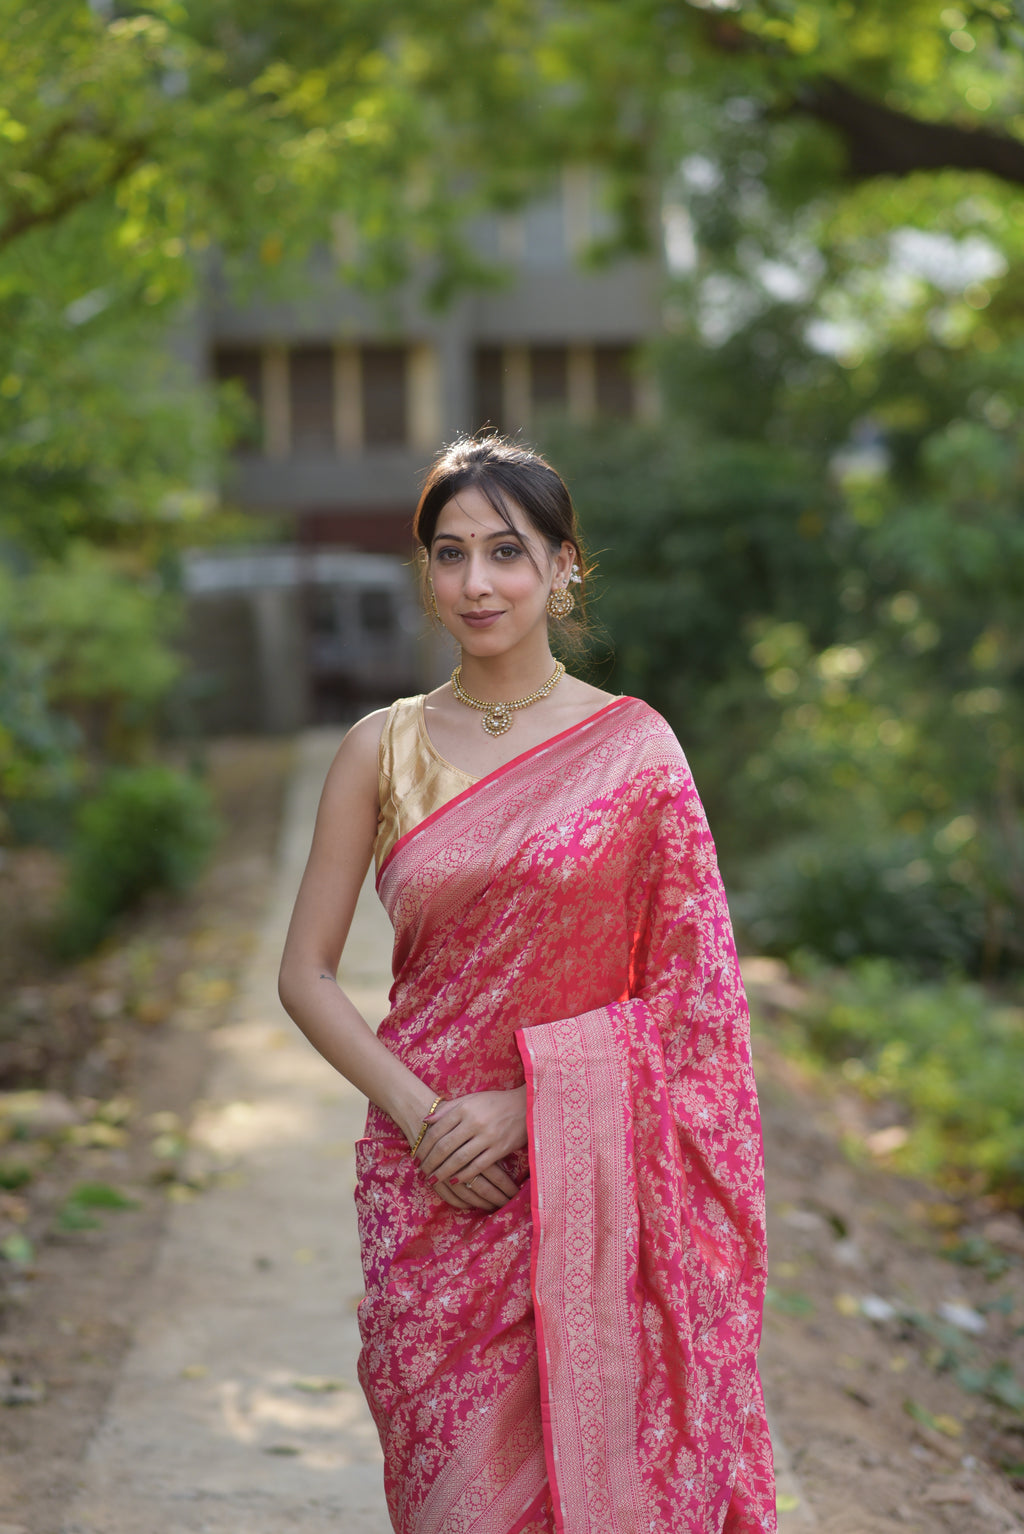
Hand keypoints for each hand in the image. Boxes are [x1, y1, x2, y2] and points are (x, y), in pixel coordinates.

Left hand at [416, 1089, 527, 1211]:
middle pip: (445, 1147)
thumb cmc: (495, 1102)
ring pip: (459, 1159)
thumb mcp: (471, 1099)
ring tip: (433, 1180)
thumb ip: (448, 1109)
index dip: (424, 1146)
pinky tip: (454, 1181)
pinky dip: (464, 1175)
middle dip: (430, 1162)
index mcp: (464, 1108)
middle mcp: (474, 1122)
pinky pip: (477, 1166)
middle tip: (421, 1173)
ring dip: (443, 1172)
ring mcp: (487, 1136)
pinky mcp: (499, 1149)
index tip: (416, 1158)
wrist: (526, 1105)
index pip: (437, 1131)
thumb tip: (425, 1121)